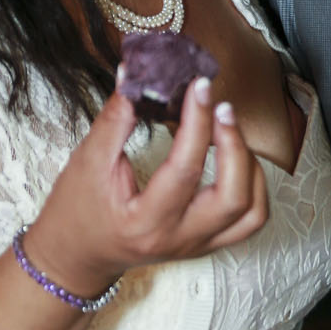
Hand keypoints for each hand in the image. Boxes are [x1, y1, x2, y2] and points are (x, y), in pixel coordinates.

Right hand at [24, 76, 268, 296]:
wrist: (76, 255)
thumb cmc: (76, 211)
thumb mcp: (87, 161)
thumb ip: (115, 118)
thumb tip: (136, 74)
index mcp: (145, 222)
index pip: (185, 169)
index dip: (197, 122)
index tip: (199, 86)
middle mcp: (177, 239)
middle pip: (233, 198)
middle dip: (235, 146)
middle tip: (222, 109)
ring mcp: (196, 245)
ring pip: (251, 213)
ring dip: (250, 167)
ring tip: (230, 132)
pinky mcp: (206, 244)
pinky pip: (249, 221)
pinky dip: (254, 187)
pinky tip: (238, 160)